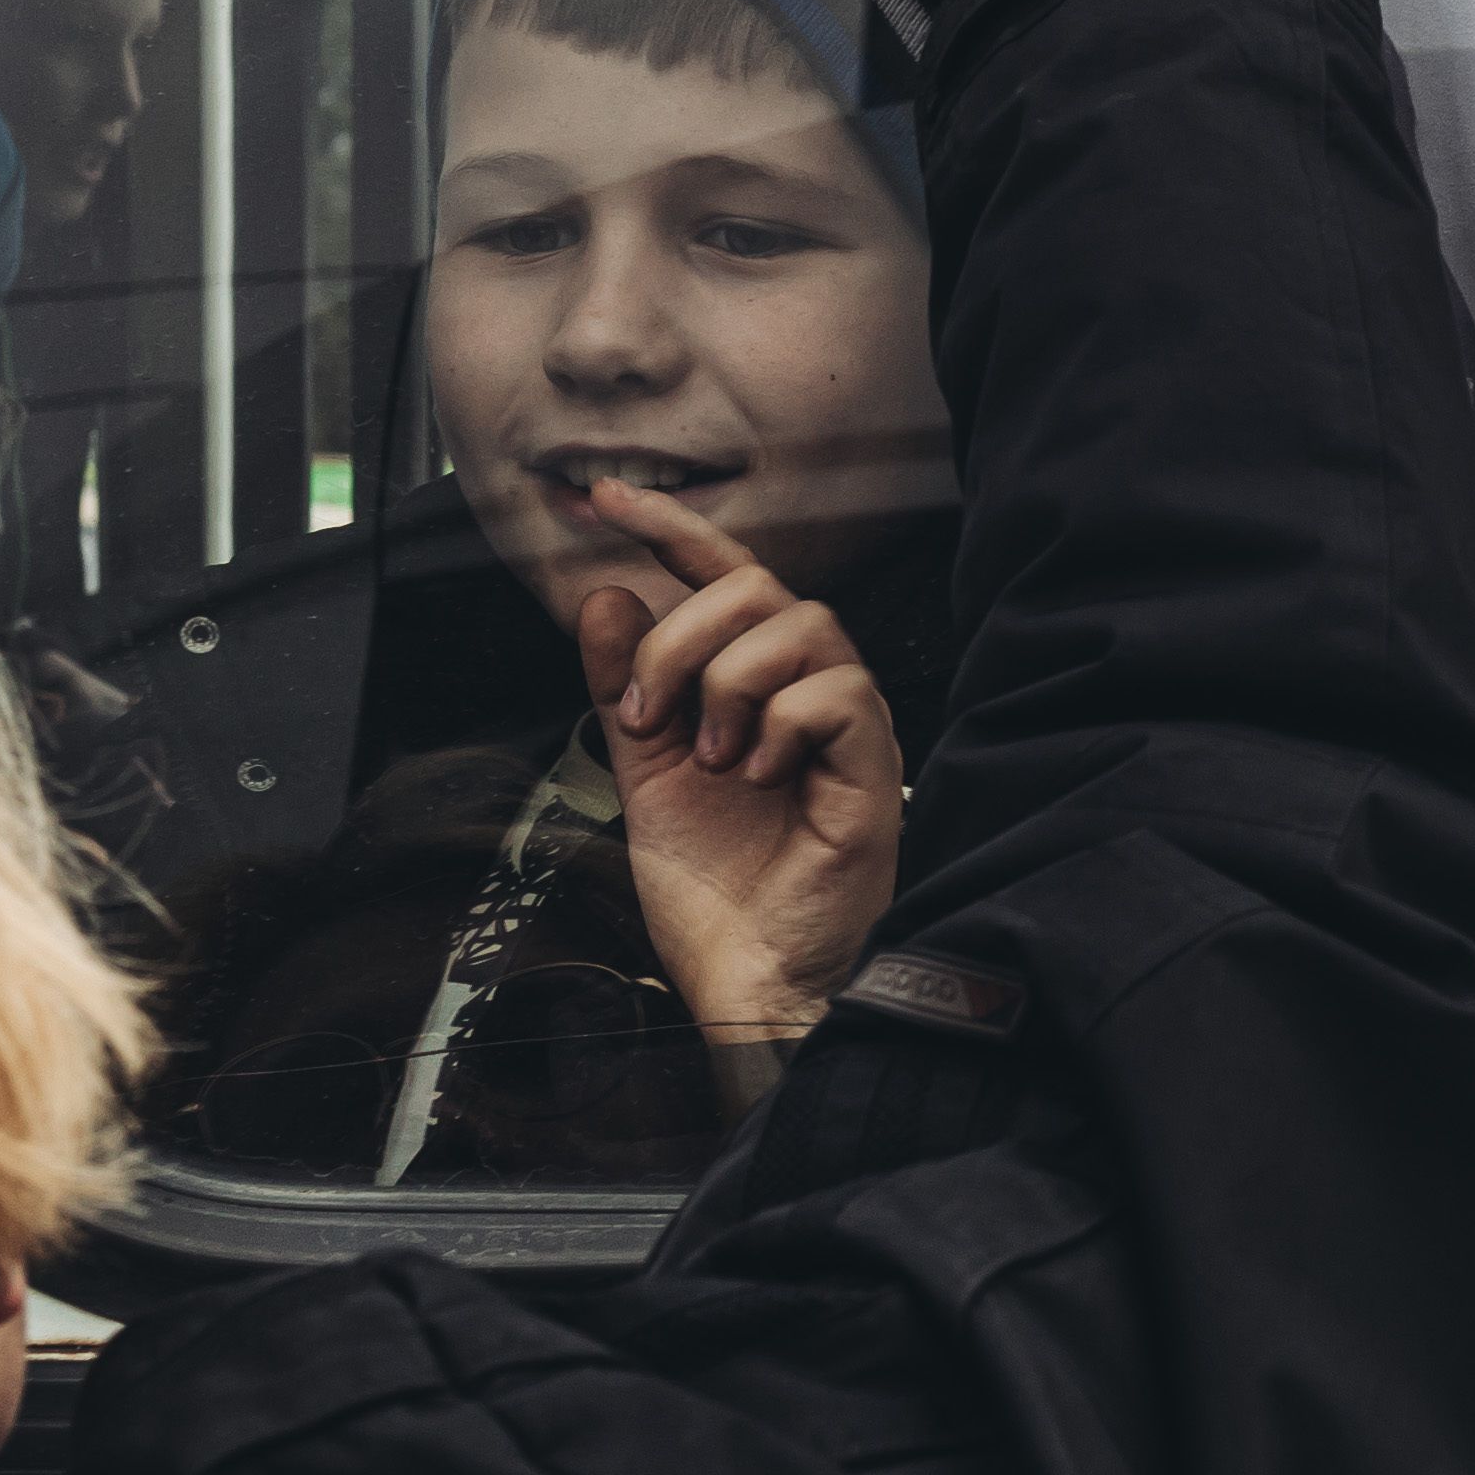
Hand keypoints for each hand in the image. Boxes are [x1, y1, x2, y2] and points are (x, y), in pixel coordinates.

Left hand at [563, 474, 905, 1042]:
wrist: (747, 976)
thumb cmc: (715, 888)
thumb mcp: (644, 771)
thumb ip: (623, 687)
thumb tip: (606, 597)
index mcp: (752, 684)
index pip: (720, 577)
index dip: (667, 528)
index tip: (601, 498)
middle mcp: (805, 690)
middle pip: (758, 587)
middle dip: (682, 637)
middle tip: (647, 717)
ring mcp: (846, 725)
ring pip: (801, 627)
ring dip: (729, 683)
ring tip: (711, 757)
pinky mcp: (873, 766)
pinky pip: (837, 692)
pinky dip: (780, 723)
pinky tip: (757, 774)